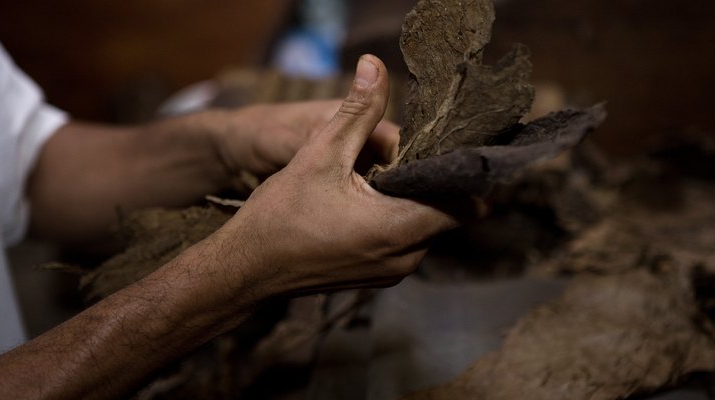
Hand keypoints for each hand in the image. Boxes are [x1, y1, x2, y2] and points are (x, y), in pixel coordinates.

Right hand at [209, 55, 457, 298]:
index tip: (442, 145)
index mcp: (400, 229)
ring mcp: (392, 272)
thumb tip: (375, 65)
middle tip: (399, 154)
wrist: (246, 269)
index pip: (467, 202)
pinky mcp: (378, 275)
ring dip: (412, 198)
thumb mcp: (320, 153)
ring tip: (376, 175)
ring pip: (426, 225)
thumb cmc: (279, 215)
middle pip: (447, 211)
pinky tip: (364, 200)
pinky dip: (396, 217)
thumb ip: (357, 111)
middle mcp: (406, 258)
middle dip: (430, 180)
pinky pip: (406, 241)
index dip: (460, 171)